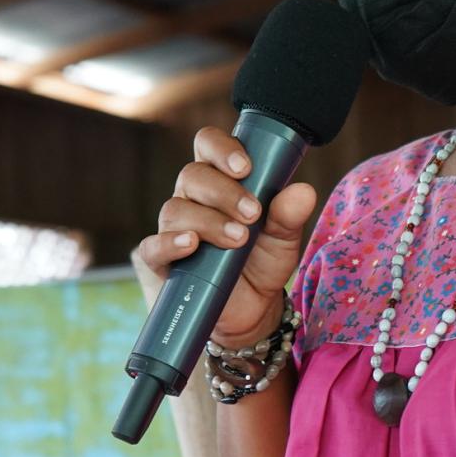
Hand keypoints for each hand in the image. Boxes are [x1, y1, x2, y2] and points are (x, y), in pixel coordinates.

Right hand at [134, 126, 317, 347]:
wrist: (251, 310)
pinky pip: (152, 246)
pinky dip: (169, 243)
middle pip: (192, 175)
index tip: (245, 167)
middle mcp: (192, 198)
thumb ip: (289, 216)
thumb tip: (303, 192)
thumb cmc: (262, 262)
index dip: (222, 149)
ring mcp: (173, 228)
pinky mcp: (160, 261)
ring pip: (176, 209)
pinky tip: (190, 244)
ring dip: (209, 221)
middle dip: (225, 192)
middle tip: (252, 215)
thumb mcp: (283, 240)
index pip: (208, 145)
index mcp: (219, 181)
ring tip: (238, 239)